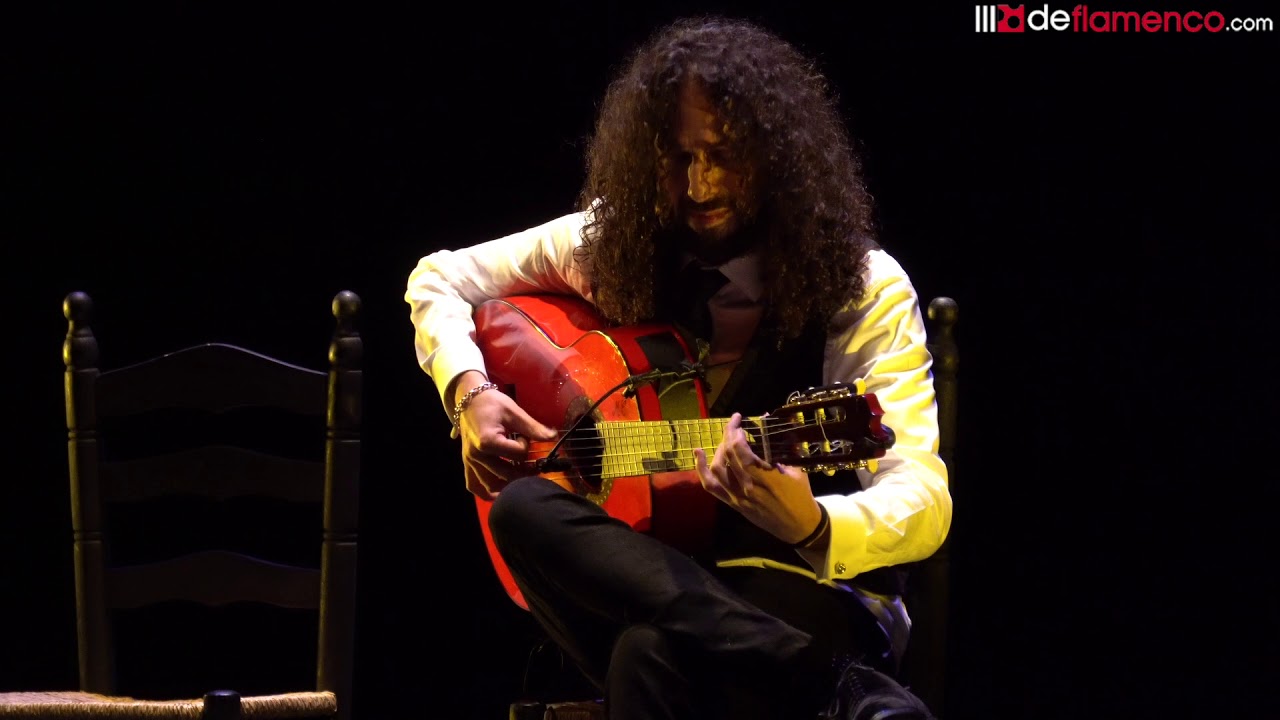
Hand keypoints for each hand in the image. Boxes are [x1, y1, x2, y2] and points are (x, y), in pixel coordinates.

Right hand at [455, 381, 557, 500]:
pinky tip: (499, 491)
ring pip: (491, 486)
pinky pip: (474, 486)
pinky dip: (486, 492)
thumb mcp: (514, 411)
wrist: (468, 400)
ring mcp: (469, 461)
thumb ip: (533, 427)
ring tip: (520, 477)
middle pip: (506, 474)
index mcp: (488, 441)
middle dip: (524, 472)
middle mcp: (477, 455)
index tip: (524, 437)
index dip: (527, 447)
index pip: (518, 455)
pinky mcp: (466, 463)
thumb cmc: (492, 403)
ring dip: (508, 486)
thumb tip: (553, 437)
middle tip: (534, 467)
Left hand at [694, 413, 823, 544]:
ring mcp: (738, 496)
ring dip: (719, 450)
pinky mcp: (734, 504)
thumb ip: (780, 448)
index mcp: (765, 476)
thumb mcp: (796, 470)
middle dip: (728, 435)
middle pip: (727, 455)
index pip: (739, 449)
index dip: (735, 431)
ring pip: (717, 469)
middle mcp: (748, 486)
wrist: (798, 526)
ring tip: (727, 441)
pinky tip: (698, 454)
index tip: (739, 421)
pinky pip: (712, 487)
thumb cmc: (801, 496)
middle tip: (734, 426)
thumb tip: (766, 421)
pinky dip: (702, 470)